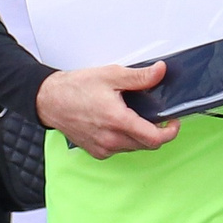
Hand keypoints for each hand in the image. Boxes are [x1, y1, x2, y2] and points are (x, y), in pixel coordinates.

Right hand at [36, 61, 181, 158]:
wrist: (48, 100)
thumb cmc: (75, 87)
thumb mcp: (110, 75)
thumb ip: (139, 77)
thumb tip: (161, 71)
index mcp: (117, 120)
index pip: (155, 138)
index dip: (170, 132)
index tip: (173, 122)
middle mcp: (111, 139)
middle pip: (147, 144)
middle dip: (156, 132)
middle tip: (155, 116)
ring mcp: (103, 148)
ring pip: (134, 147)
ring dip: (139, 136)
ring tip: (132, 117)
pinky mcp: (96, 152)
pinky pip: (119, 149)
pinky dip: (124, 139)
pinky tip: (117, 125)